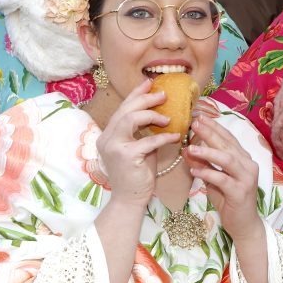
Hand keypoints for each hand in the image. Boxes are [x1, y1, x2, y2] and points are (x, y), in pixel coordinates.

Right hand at [96, 79, 183, 207]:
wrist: (130, 199)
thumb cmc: (137, 175)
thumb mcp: (140, 148)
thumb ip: (144, 132)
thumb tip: (161, 114)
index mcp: (109, 135)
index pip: (122, 108)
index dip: (136, 94)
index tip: (149, 83)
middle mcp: (107, 138)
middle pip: (125, 110)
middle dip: (145, 99)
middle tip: (163, 95)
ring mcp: (114, 147)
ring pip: (130, 119)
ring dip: (151, 115)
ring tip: (167, 118)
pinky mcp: (125, 156)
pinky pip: (147, 140)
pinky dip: (163, 137)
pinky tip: (175, 136)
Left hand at [185, 115, 262, 241]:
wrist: (243, 225)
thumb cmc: (229, 201)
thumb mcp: (213, 180)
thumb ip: (203, 165)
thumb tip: (186, 150)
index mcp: (243, 159)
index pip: (229, 138)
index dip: (214, 127)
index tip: (199, 117)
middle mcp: (248, 165)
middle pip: (227, 145)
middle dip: (210, 133)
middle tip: (195, 123)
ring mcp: (246, 179)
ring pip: (227, 160)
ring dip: (208, 152)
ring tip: (191, 147)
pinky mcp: (240, 192)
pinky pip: (222, 180)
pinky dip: (208, 173)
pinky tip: (194, 171)